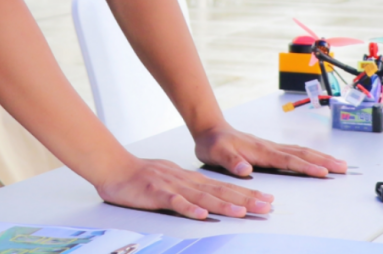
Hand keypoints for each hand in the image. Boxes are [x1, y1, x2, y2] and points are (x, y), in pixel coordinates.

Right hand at [96, 156, 274, 219]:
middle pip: (220, 191)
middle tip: (267, 207)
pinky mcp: (156, 193)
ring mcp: (172, 186)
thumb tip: (207, 201)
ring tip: (243, 212)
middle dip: (245, 200)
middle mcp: (186, 181)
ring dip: (224, 205)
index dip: (246, 193)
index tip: (266, 199)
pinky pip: (174, 203)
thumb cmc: (141, 176)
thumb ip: (189, 190)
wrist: (115, 167)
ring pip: (202, 197)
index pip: (223, 187)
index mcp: (190, 179)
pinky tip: (201, 215)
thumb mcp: (171, 181)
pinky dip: (189, 208)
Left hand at [194, 123, 346, 178]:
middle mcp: (269, 147)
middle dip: (323, 160)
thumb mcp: (216, 153)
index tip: (323, 172)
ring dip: (320, 157)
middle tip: (343, 167)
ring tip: (339, 164)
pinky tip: (317, 160)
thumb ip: (231, 161)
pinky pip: (294, 152)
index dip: (306, 166)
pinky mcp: (269, 149)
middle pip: (301, 153)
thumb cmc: (213, 143)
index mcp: (260, 150)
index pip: (288, 159)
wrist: (210, 130)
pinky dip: (309, 156)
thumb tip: (244, 169)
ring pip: (301, 151)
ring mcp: (271, 147)